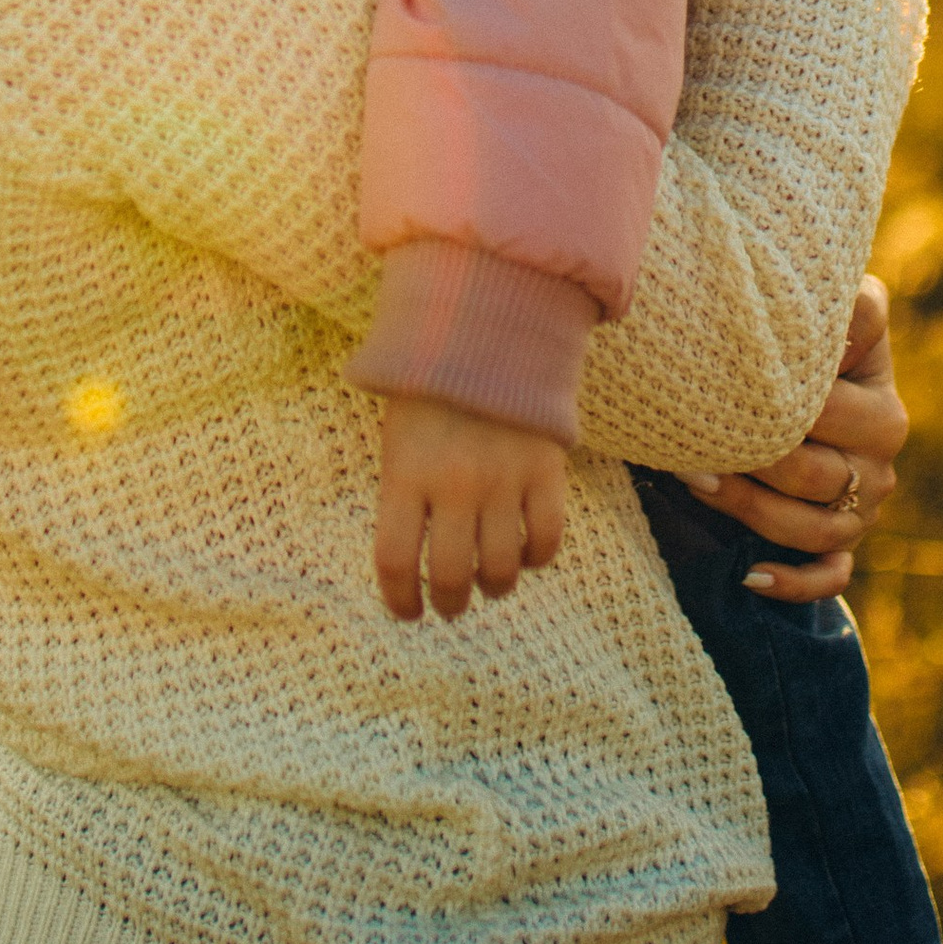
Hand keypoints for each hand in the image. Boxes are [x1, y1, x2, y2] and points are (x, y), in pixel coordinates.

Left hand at [374, 395, 569, 624]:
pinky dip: (538, 558)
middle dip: (449, 603)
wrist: (489, 330)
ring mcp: (504, 479)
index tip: (407, 613)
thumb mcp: (398, 436)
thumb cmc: (431, 389)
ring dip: (495, 587)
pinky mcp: (546, 471)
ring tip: (490, 583)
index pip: (395, 561)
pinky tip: (527, 552)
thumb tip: (407, 563)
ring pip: (502, 569)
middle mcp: (454, 483)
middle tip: (451, 606)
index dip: (399, 600)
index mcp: (406, 473)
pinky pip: (547, 539)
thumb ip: (401, 494)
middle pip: (452, 576)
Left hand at [690, 274, 905, 601]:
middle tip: (693, 439)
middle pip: (818, 475)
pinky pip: (829, 579)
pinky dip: (792, 582)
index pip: (833, 413)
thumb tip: (835, 289)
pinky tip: (748, 575)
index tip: (730, 386)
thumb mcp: (838, 318)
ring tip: (695, 481)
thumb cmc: (815, 350)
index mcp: (883, 409)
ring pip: (815, 531)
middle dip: (754, 459)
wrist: (822, 398)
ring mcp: (865, 510)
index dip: (783, 403)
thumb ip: (842, 302)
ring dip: (751, 512)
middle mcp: (881, 464)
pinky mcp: (845, 547)